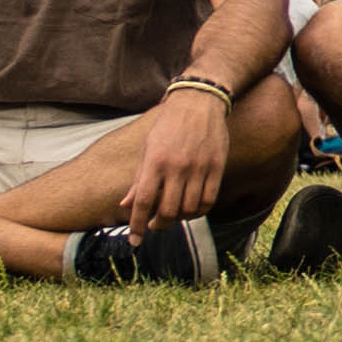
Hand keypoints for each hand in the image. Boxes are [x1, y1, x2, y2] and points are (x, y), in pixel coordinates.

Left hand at [126, 84, 227, 238]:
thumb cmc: (168, 125)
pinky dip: (199, 211)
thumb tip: (125, 206)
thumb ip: (138, 179)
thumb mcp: (148, 149)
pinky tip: (192, 209)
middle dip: (159, 225)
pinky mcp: (217, 167)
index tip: (135, 241)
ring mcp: (199, 167)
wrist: (199, 101)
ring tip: (174, 215)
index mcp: (155, 161)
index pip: (143, 202)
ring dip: (179, 218)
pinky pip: (209, 200)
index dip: (137, 225)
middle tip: (155, 226)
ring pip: (189, 209)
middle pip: (167, 210)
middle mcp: (177, 166)